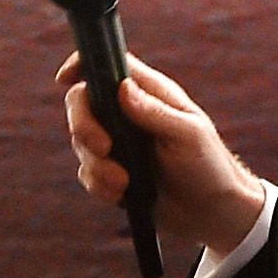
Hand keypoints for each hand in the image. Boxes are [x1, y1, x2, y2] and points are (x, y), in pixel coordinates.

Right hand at [58, 52, 267, 253]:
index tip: (65, 79)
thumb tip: (122, 88)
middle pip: (81, 103)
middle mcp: (127, 114)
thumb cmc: (208, 165)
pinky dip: (98, 185)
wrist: (212, 213)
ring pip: (80, 143)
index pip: (107, 66)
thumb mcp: (188, 135)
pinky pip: (87, 173)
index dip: (82, 64)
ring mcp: (117, 143)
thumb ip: (154, 112)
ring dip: (97, 165)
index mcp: (148, 93)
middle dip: (83, 126)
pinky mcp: (111, 172)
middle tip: (104, 147)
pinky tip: (122, 194)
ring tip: (125, 182)